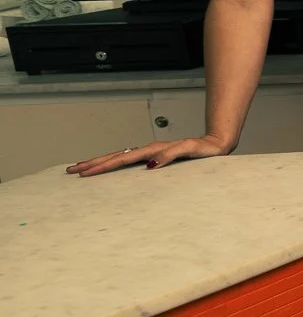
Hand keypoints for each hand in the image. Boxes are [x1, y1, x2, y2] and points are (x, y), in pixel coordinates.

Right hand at [68, 134, 232, 176]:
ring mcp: (150, 152)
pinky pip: (128, 159)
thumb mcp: (191, 150)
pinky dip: (114, 162)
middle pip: (115, 156)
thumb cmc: (205, 149)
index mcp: (153, 150)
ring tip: (81, 167)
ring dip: (100, 162)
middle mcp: (149, 150)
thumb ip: (172, 155)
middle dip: (93, 163)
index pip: (123, 159)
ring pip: (119, 156)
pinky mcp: (154, 156)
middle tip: (71, 170)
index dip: (103, 166)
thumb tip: (151, 164)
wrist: (216, 144)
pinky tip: (108, 166)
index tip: (86, 171)